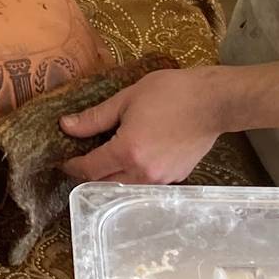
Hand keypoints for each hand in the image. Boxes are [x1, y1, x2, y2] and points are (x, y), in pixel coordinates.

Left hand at [62, 67, 228, 184]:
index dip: (72, 166)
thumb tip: (66, 125)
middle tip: (81, 157)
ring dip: (111, 176)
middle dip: (89, 173)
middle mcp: (142, 173)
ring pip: (125, 186)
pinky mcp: (176, 177)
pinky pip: (146, 183)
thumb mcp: (127, 98)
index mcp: (127, 152)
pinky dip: (133, 174)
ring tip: (106, 157)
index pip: (89, 169)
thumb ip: (95, 117)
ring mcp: (161, 179)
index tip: (63, 160)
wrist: (214, 101)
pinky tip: (134, 157)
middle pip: (104, 183)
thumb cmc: (172, 93)